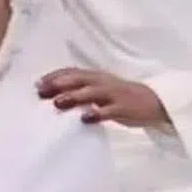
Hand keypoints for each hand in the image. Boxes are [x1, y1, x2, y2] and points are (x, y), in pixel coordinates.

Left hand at [36, 68, 168, 127]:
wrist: (154, 102)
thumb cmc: (121, 98)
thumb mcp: (101, 91)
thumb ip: (82, 92)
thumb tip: (56, 96)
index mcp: (96, 77)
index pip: (72, 72)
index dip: (55, 76)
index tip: (37, 83)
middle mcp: (103, 82)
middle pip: (78, 79)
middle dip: (59, 84)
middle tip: (41, 92)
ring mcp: (114, 94)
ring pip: (92, 92)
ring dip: (74, 96)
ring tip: (58, 102)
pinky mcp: (123, 108)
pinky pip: (109, 110)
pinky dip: (97, 113)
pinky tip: (85, 119)